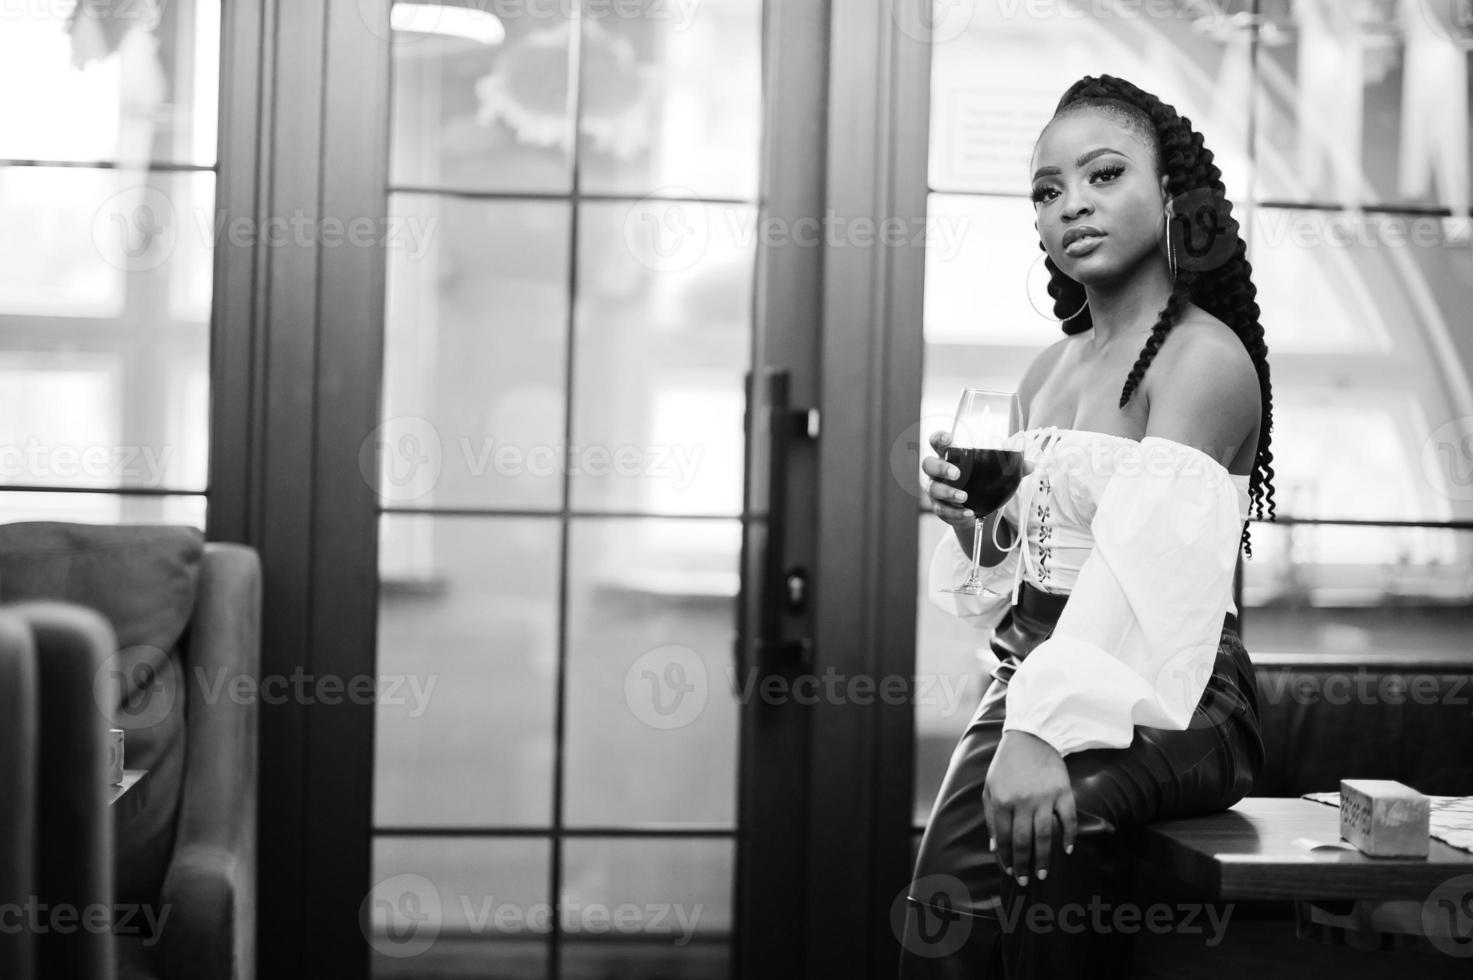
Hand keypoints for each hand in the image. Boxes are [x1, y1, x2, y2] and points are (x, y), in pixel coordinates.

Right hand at [923, 431, 1034, 528]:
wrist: (975, 509)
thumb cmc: (980, 482)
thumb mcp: (994, 473)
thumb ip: (1012, 467)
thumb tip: (1032, 465)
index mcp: (949, 456)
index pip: (937, 442)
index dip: (939, 438)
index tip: (949, 439)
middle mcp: (937, 472)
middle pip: (928, 464)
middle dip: (940, 467)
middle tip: (957, 473)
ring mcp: (936, 491)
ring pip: (933, 489)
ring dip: (948, 493)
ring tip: (964, 498)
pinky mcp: (939, 508)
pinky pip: (942, 510)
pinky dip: (956, 513)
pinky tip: (968, 514)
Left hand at [983, 730, 1077, 885]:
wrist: (1030, 737)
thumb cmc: (1006, 766)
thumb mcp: (990, 788)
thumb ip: (990, 818)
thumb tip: (995, 848)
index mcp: (1001, 801)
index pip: (1003, 838)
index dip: (1006, 858)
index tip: (1009, 871)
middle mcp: (1022, 802)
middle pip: (1024, 841)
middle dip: (1023, 865)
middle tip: (1025, 881)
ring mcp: (1044, 797)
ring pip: (1045, 836)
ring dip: (1044, 858)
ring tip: (1042, 874)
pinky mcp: (1062, 792)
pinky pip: (1068, 819)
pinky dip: (1069, 836)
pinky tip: (1067, 850)